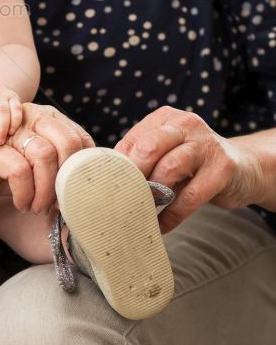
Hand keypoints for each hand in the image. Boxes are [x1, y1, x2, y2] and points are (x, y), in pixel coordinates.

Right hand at [0, 102, 93, 213]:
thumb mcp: (31, 166)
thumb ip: (56, 169)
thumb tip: (87, 193)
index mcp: (44, 119)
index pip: (80, 138)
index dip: (84, 168)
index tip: (76, 193)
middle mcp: (29, 118)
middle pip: (67, 142)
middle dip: (68, 179)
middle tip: (59, 203)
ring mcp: (9, 132)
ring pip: (45, 155)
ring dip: (46, 190)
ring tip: (38, 207)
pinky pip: (19, 170)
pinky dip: (25, 193)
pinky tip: (21, 204)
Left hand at [115, 106, 260, 231]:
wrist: (243, 168)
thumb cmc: (193, 164)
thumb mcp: (167, 153)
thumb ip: (140, 158)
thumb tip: (102, 177)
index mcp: (166, 118)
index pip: (133, 139)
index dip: (119, 167)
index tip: (109, 189)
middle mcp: (186, 124)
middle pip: (149, 147)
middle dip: (134, 176)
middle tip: (125, 199)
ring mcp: (206, 144)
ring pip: (170, 168)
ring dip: (153, 195)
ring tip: (142, 212)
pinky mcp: (223, 168)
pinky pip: (191, 196)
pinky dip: (172, 215)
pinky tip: (162, 225)